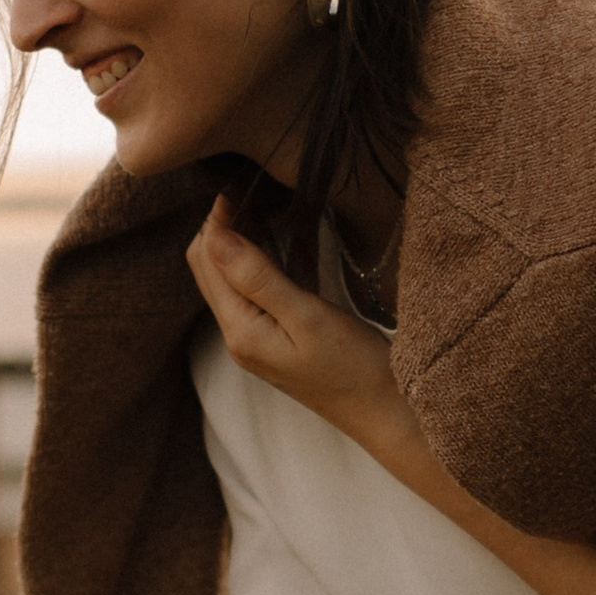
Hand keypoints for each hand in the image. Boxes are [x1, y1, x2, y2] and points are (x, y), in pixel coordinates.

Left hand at [187, 199, 409, 442]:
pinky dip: (283, 256)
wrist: (387, 412)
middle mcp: (242, 334)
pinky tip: (304, 228)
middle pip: (215, 265)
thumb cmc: (354, 368)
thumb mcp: (307, 316)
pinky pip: (274, 285)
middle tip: (255, 185)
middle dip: (228, 224)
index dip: (218, 218)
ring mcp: (263, 334)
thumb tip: (217, 236)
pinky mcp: (287, 332)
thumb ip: (259, 277)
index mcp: (240, 331)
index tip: (241, 182)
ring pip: (244, 272)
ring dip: (254, 235)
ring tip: (275, 197)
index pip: (208, 260)